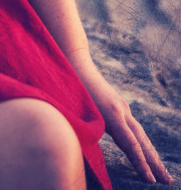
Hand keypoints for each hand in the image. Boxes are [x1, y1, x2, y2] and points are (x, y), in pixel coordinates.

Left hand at [70, 54, 171, 184]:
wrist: (74, 61)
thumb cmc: (70, 88)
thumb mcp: (76, 111)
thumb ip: (88, 131)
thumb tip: (91, 150)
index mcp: (112, 113)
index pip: (131, 144)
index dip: (141, 164)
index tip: (150, 182)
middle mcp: (122, 110)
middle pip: (142, 141)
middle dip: (155, 162)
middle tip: (168, 181)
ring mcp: (122, 107)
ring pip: (140, 134)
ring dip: (151, 154)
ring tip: (161, 172)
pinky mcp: (118, 106)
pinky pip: (133, 128)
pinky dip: (142, 143)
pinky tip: (145, 152)